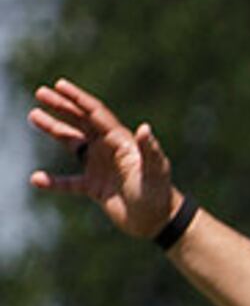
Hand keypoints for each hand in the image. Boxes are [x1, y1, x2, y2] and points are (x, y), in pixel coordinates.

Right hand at [27, 79, 177, 238]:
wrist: (158, 220)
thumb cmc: (159, 192)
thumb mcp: (155, 169)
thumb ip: (149, 149)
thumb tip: (144, 128)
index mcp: (121, 141)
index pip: (95, 114)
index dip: (78, 98)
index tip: (59, 85)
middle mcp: (109, 149)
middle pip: (81, 122)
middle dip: (61, 106)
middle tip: (40, 92)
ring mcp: (100, 167)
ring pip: (72, 142)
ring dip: (54, 129)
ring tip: (34, 115)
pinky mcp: (94, 187)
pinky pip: (69, 182)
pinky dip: (53, 181)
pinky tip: (38, 179)